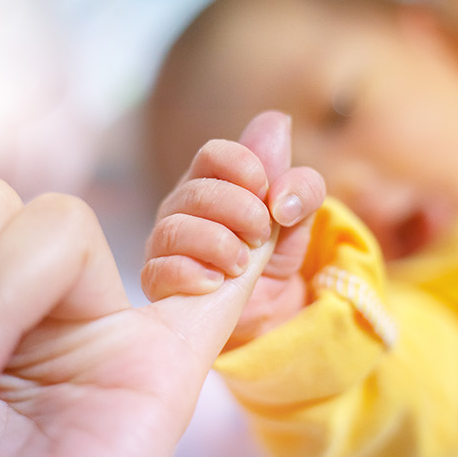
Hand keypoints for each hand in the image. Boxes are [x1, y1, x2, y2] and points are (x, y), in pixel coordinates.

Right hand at [142, 111, 325, 349]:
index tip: (266, 191)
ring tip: (243, 265)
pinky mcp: (157, 280)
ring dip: (218, 245)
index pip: (213, 153)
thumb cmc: (274, 253)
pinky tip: (216, 282)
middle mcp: (182, 206)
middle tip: (262, 234)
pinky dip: (191, 274)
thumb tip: (279, 150)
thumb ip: (300, 183)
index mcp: (212, 180)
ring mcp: (164, 243)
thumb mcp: (299, 217)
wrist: (264, 306)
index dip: (243, 167)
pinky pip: (159, 270)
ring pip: (174, 230)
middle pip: (197, 191)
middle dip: (239, 211)